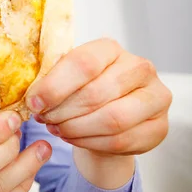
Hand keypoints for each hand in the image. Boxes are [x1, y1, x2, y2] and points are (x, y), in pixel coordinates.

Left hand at [27, 38, 171, 155]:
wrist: (109, 114)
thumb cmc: (82, 89)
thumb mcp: (65, 76)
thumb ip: (50, 78)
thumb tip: (31, 95)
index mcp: (111, 49)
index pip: (83, 63)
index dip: (55, 86)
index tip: (34, 103)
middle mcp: (139, 68)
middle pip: (95, 94)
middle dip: (63, 112)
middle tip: (44, 119)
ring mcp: (155, 97)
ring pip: (111, 120)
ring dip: (76, 129)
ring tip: (57, 129)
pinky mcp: (159, 126)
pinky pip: (120, 141)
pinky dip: (90, 143)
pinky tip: (73, 138)